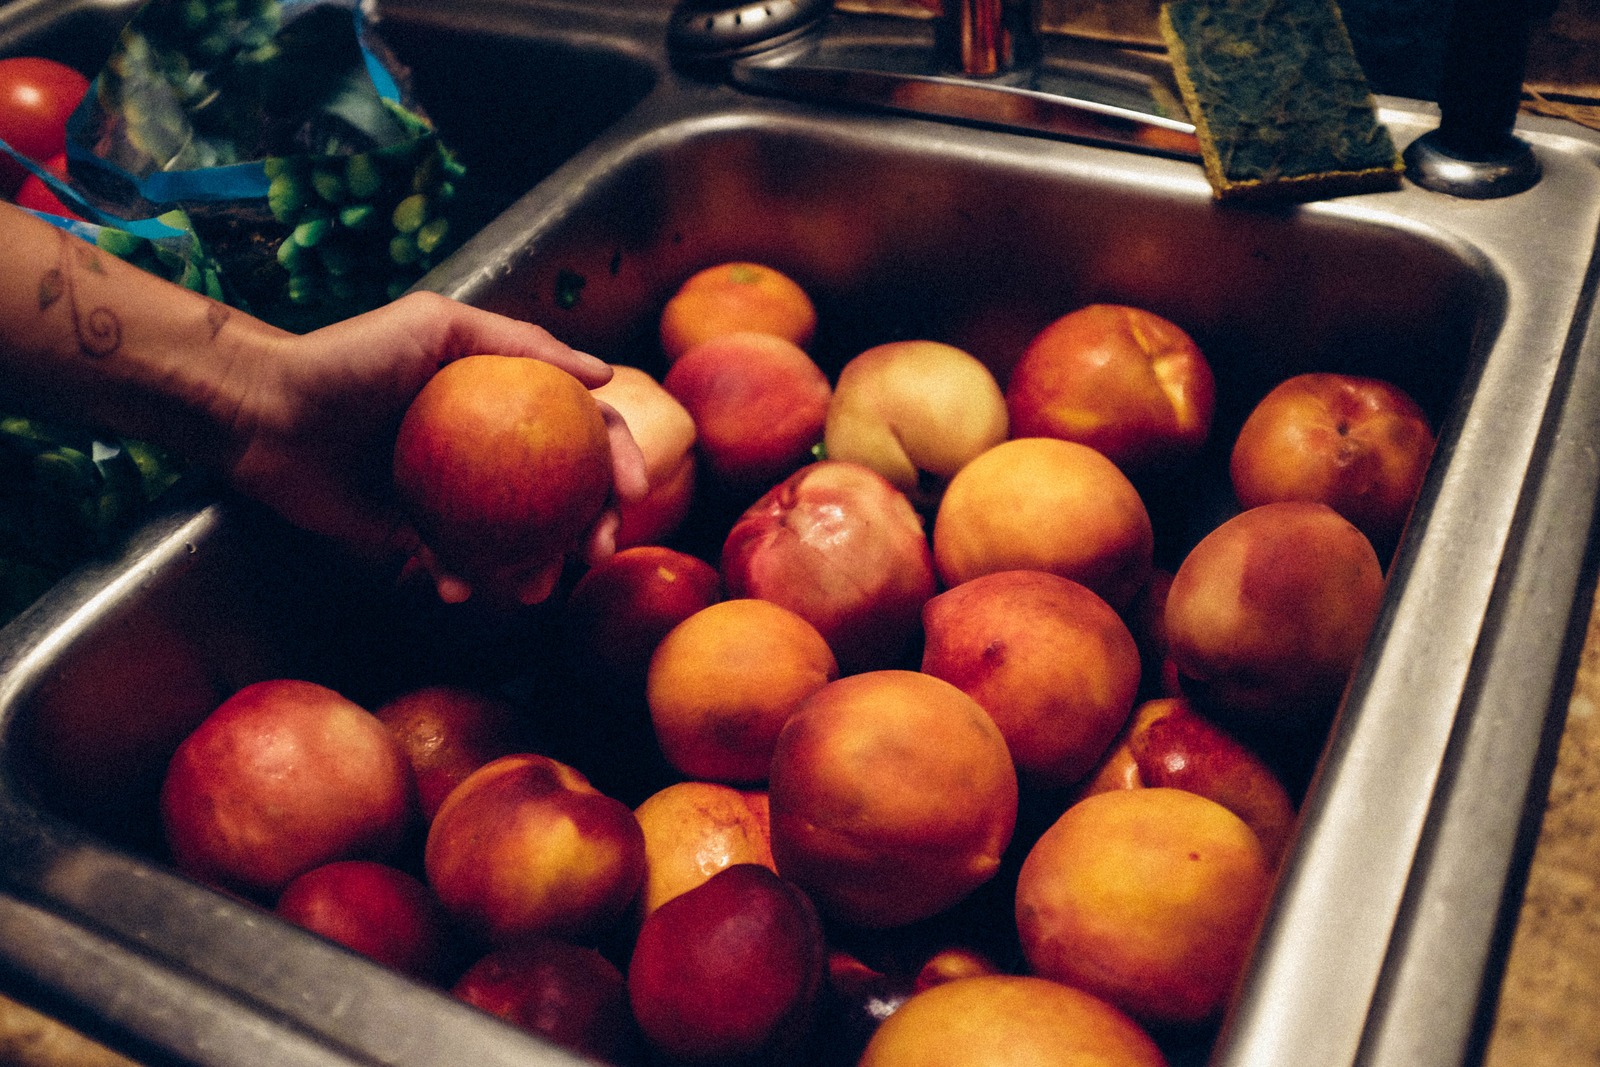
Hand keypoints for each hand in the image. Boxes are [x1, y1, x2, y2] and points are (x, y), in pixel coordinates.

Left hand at [223, 290, 647, 603]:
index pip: (582, 429)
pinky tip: (462, 586)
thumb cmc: (349, 358)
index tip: (633, 490)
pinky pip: (455, 563)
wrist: (267, 411)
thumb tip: (604, 375)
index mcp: (505, 402)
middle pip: (566, 492)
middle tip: (597, 551)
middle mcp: (489, 450)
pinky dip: (465, 578)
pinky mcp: (414, 534)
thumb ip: (518, 342)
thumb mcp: (437, 327)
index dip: (620, 458)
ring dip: (541, 567)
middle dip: (596, 527)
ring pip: (520, 538)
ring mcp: (456, 496)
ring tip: (538, 586)